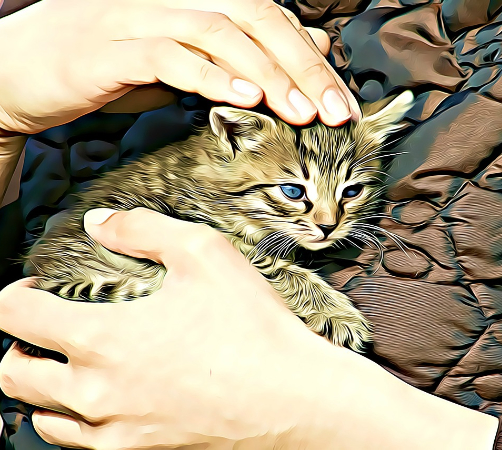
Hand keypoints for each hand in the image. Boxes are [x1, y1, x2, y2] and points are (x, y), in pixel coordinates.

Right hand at [0, 0, 358, 203]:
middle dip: (303, 66)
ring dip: (267, 73)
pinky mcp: (110, 46)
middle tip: (337, 112)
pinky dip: (210, 76)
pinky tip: (243, 101)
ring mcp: (139, 14)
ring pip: (219, 31)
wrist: (22, 70)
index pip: (269, 16)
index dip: (310, 56)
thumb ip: (236, 56)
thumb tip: (297, 55)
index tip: (341, 101)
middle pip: (256, 16)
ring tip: (303, 113)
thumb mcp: (182, 61)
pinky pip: (169, 56)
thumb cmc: (109, 65)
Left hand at [0, 208, 498, 449]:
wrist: (294, 401)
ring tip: (66, 364)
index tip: (31, 288)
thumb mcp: (204, 254)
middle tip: (42, 326)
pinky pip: (76, 445)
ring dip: (39, 384)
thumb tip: (101, 222)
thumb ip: (143, 229)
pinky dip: (71, 419)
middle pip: (11, 373)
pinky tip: (99, 398)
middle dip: (15, 343)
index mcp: (103, 339)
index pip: (15, 316)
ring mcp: (113, 433)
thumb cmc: (254, 329)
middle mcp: (95, 393)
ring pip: (38, 415)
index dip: (12, 294)